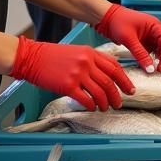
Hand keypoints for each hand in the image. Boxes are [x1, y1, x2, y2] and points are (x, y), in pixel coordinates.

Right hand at [11, 36, 134, 111]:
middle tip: (119, 103)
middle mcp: (87, 63)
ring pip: (100, 92)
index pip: (115, 68)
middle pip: (110, 82)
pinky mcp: (68, 85)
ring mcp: (78, 74)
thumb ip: (93, 60)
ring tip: (105, 108)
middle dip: (117, 95)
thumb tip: (107, 74)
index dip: (124, 80)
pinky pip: (86, 99)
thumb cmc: (53, 55)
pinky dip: (91, 105)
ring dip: (105, 103)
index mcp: (91, 53)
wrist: (31, 57)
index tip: (129, 89)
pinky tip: (92, 108)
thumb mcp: (77, 51)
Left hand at [96, 3, 160, 72]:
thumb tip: (150, 68)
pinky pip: (152, 52)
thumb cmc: (117, 22)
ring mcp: (150, 37)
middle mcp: (155, 31)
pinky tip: (152, 67)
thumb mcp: (129, 39)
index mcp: (155, 25)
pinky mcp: (144, 43)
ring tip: (160, 71)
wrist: (106, 18)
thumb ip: (140, 54)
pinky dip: (153, 60)